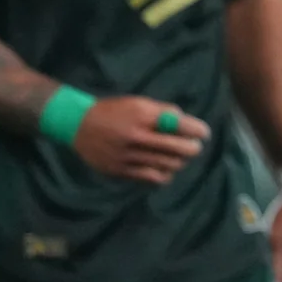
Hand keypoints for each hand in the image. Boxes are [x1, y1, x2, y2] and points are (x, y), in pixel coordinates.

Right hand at [71, 96, 209, 183]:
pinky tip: (166, 169)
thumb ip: (161, 111)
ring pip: (168, 165)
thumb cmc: (113, 111)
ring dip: (179, 162)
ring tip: (180, 157)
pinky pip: (152, 178)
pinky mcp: (121, 171)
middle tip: (196, 147)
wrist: (78, 125)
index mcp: (142, 116)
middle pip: (178, 149)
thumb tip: (184, 120)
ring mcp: (128, 156)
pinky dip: (165, 174)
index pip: (179, 125)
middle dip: (193, 148)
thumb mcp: (137, 103)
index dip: (197, 130)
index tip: (204, 133)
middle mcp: (136, 137)